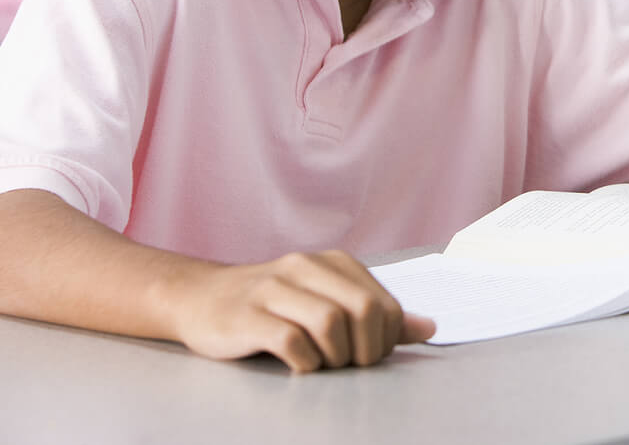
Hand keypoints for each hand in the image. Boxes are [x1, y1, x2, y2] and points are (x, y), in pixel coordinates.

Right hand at [167, 250, 435, 371]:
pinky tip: (301, 366)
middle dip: (368, 348)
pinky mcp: (246, 316)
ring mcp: (273, 290)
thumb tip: (428, 328)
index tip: (370, 355)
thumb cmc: (272, 305)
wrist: (200, 298)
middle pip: (364, 309)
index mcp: (333, 263)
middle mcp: (305, 268)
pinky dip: (305, 361)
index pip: (384, 303)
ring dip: (337, 356)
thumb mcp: (327, 300)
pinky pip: (290, 340)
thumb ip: (376, 313)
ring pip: (330, 322)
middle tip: (353, 365)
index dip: (387, 338)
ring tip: (326, 364)